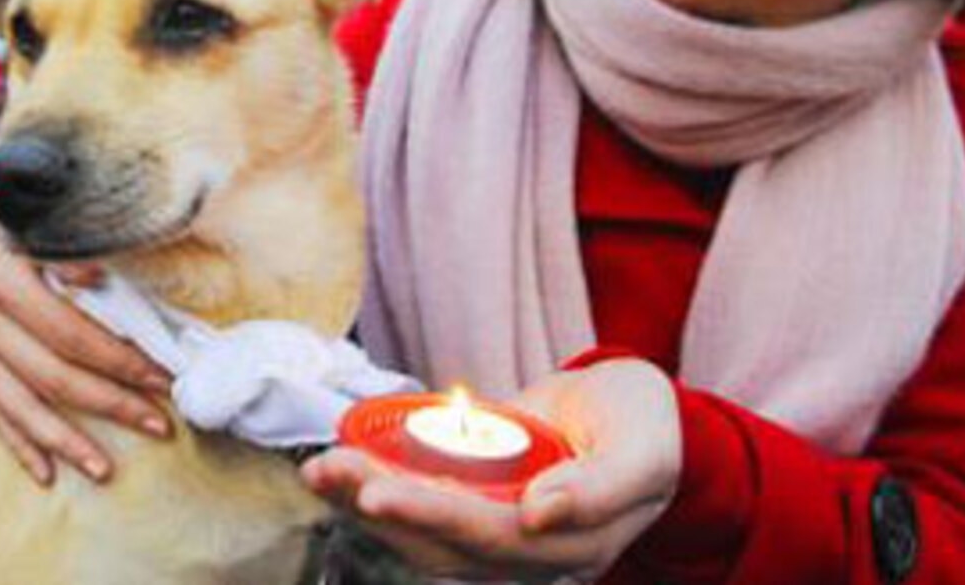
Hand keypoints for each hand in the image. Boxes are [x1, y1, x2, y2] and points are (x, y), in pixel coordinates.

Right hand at [0, 189, 173, 485]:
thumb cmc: (2, 221)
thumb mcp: (31, 220)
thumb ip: (65, 248)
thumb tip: (100, 275)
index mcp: (2, 282)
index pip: (70, 334)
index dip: (118, 359)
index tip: (162, 377)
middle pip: (52, 376)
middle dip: (110, 403)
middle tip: (158, 423)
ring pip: (20, 406)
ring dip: (65, 441)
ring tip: (105, 470)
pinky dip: (19, 444)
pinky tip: (46, 473)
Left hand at [302, 360, 681, 579]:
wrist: (634, 414)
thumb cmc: (645, 427)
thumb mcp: (644, 449)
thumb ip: (600, 488)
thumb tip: (539, 513)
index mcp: (567, 544)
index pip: (485, 538)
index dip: (429, 517)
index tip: (377, 492)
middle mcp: (523, 550)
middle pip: (437, 541)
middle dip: (377, 507)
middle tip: (326, 470)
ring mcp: (495, 530)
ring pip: (419, 531)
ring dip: (364, 502)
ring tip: (320, 470)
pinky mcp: (476, 504)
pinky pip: (421, 505)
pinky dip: (378, 486)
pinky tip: (341, 468)